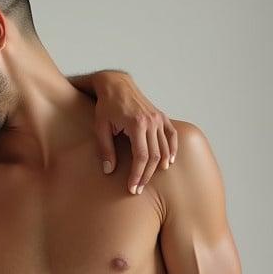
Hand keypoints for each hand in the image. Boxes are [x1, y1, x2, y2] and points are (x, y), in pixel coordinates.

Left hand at [93, 72, 177, 193]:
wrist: (117, 84)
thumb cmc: (106, 106)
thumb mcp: (100, 127)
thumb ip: (105, 149)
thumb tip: (108, 171)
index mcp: (136, 124)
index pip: (141, 156)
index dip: (137, 175)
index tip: (132, 188)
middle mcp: (151, 121)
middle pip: (154, 156)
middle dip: (146, 175)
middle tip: (137, 189)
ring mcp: (158, 118)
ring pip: (163, 148)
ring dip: (158, 167)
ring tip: (148, 180)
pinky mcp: (161, 116)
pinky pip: (171, 135)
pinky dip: (171, 150)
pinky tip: (168, 162)